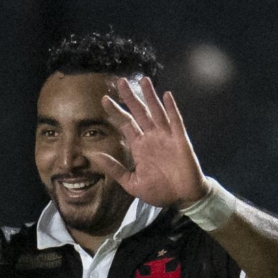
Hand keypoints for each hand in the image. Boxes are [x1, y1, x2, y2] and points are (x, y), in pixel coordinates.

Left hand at [93, 76, 211, 209]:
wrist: (182, 198)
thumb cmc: (159, 191)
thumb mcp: (132, 183)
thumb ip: (115, 169)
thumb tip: (95, 156)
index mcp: (139, 147)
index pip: (125, 124)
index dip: (116, 111)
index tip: (104, 99)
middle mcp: (152, 137)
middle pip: (139, 112)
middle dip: (130, 97)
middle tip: (120, 81)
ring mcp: (166, 137)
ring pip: (156, 111)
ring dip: (150, 96)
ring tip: (143, 80)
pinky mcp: (180, 140)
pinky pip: (175, 121)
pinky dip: (171, 108)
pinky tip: (166, 95)